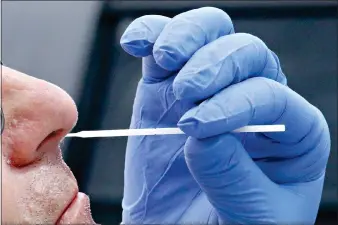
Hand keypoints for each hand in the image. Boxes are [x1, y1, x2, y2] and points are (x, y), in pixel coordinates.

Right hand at [120, 7, 330, 223]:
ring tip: (166, 58)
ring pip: (209, 35)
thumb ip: (233, 178)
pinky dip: (149, 35)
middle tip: (186, 93)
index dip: (236, 102)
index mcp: (291, 134)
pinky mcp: (166, 92)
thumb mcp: (249, 218)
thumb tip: (203, 135)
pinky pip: (161, 49)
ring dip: (186, 36)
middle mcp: (251, 101)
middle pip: (246, 52)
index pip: (272, 94)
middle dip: (214, 63)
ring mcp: (206, 92)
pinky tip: (136, 43)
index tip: (198, 128)